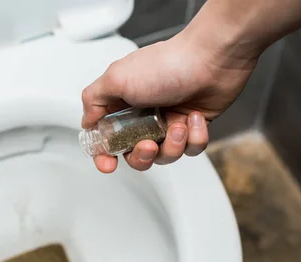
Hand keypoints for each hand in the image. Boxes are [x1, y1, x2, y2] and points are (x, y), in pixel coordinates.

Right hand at [81, 30, 257, 172]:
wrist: (213, 59)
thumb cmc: (167, 65)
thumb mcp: (117, 78)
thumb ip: (93, 100)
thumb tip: (87, 121)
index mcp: (123, 104)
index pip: (106, 139)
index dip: (104, 155)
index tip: (108, 164)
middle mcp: (144, 115)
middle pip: (135, 155)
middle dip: (142, 156)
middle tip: (149, 145)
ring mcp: (169, 122)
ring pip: (165, 156)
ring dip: (172, 146)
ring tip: (178, 126)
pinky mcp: (194, 127)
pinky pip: (191, 149)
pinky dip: (195, 137)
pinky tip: (195, 117)